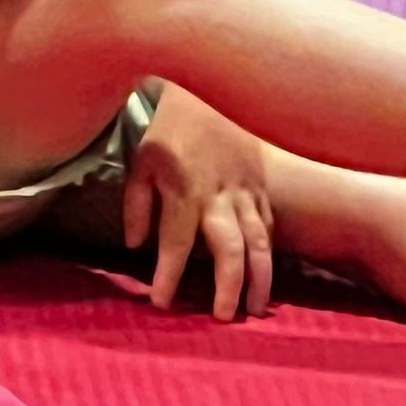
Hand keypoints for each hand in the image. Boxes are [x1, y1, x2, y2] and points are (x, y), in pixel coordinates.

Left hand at [123, 84, 273, 321]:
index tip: (160, 303)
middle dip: (227, 286)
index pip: (174, 242)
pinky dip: (269, 254)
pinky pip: (269, 226)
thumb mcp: (141, 161)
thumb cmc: (169, 128)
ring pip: (260, 243)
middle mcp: (218, 195)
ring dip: (260, 280)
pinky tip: (266, 277)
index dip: (166, 275)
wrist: (211, 88)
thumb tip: (135, 246)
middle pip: (228, 249)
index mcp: (184, 188)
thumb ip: (136, 204)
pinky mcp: (262, 188)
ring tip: (256, 311)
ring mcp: (246, 192)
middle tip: (221, 318)